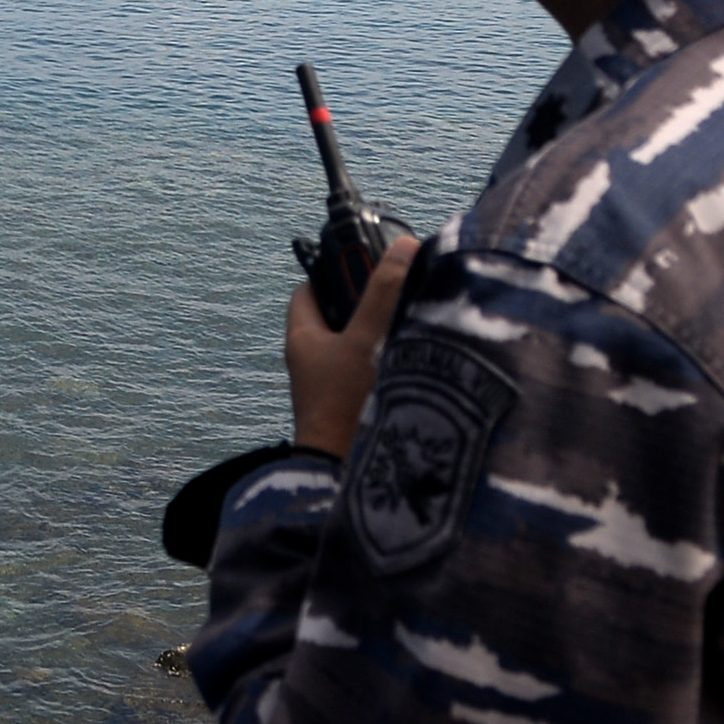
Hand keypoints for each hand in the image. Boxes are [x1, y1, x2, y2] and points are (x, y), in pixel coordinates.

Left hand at [285, 233, 418, 459]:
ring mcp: (333, 389)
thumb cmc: (346, 404)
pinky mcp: (353, 410)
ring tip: (419, 324)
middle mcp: (313, 362)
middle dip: (369, 304)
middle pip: (340, 318)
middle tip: (404, 293)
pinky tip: (420, 364)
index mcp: (303, 338)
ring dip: (385, 336)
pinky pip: (372, 374)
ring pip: (359, 348)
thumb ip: (384, 294)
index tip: (367, 262)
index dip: (334, 272)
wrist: (344, 476)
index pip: (309, 291)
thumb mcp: (367, 339)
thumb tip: (404, 247)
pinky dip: (391, 364)